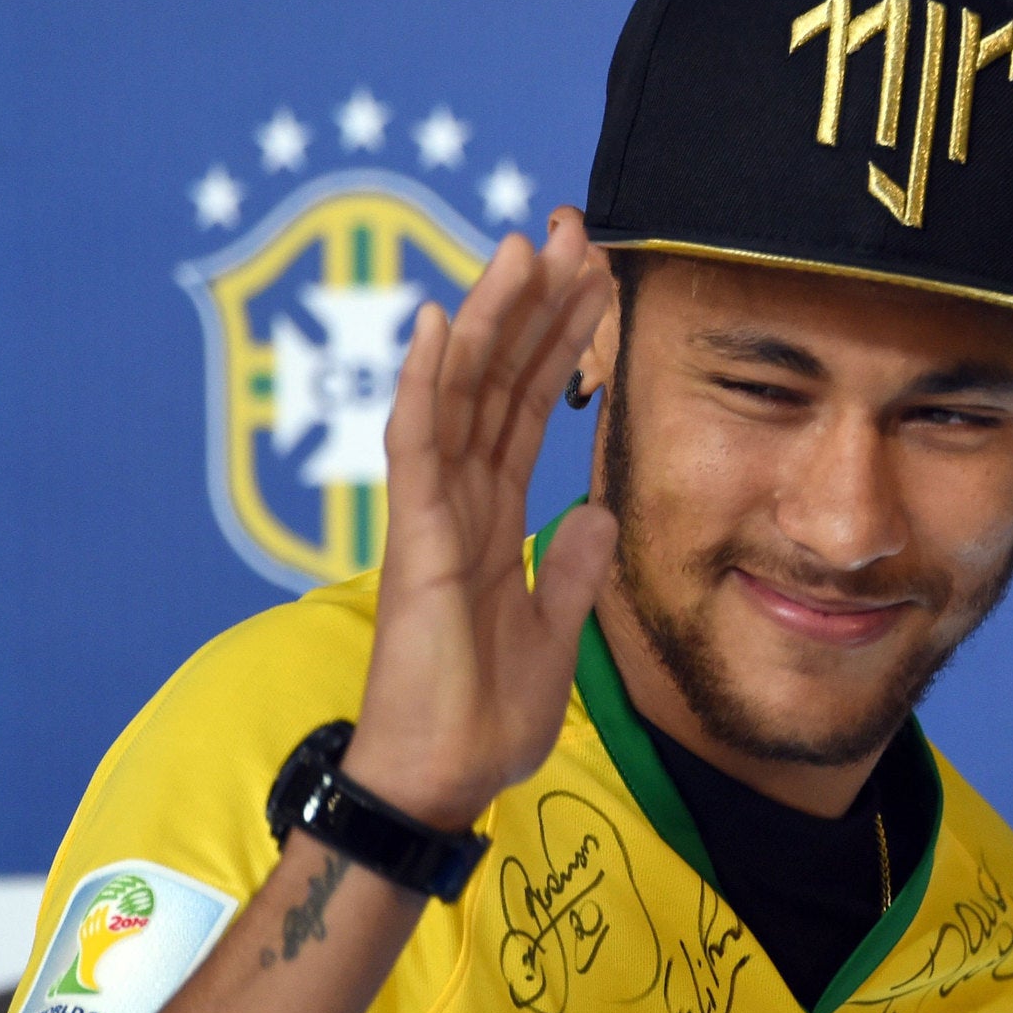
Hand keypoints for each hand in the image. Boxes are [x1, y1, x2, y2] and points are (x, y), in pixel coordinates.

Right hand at [341, 217, 616, 829]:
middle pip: (499, 382)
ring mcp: (432, 516)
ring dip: (491, 319)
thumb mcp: (554, 636)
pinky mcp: (414, 541)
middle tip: (569, 231)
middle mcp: (459, 503)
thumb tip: (598, 514)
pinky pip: (417, 447)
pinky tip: (440, 322)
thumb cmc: (484, 718)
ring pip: (462, 395)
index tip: (593, 281)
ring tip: (523, 246)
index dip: (559, 343)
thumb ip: (571, 570)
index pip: (530, 410)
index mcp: (492, 521)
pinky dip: (427, 384)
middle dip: (534, 306)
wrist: (442, 781)